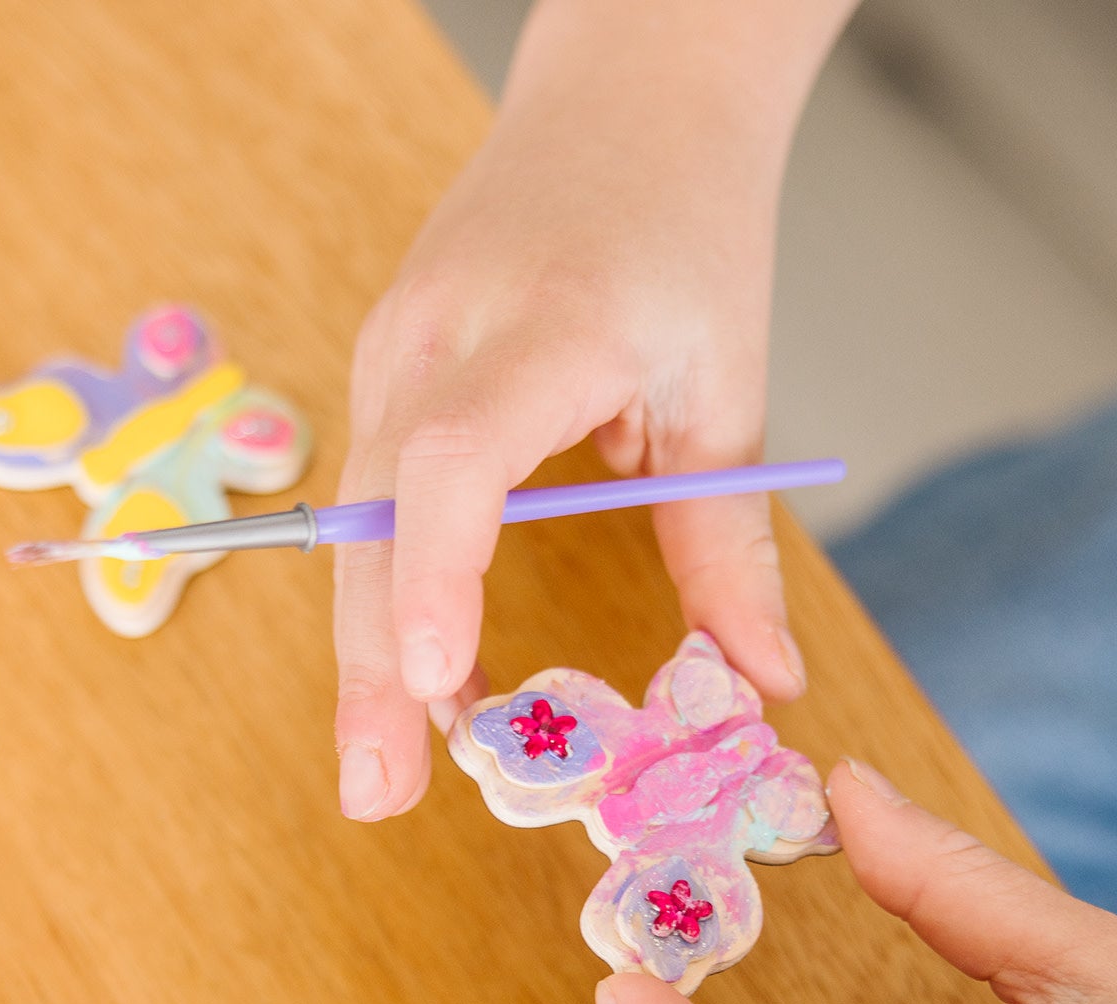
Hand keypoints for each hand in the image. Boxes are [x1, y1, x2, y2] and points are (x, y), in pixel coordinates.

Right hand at [332, 0, 849, 820]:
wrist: (628, 97)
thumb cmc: (688, 229)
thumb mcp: (727, 385)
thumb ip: (729, 537)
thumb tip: (763, 683)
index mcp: (544, 326)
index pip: (455, 460)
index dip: (435, 578)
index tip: (439, 688)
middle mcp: (438, 331)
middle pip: (374, 513)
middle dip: (369, 663)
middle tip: (377, 793)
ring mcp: (393, 344)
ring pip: (354, 518)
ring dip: (364, 644)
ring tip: (385, 768)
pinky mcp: (385, 365)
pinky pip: (368, 497)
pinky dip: (383, 591)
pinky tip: (413, 680)